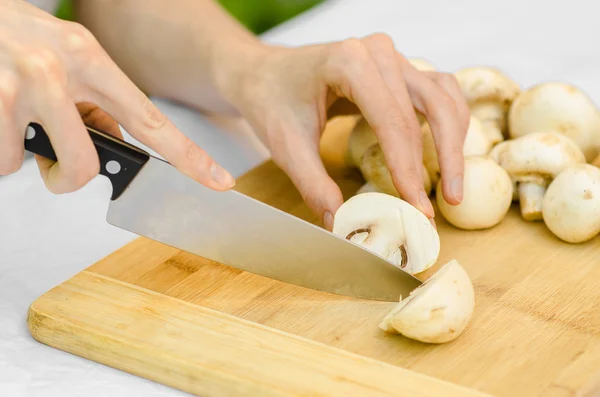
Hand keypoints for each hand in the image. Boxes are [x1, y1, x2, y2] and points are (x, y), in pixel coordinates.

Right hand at [0, 1, 234, 192]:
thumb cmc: (11, 36)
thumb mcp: (65, 56)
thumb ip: (93, 98)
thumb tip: (112, 141)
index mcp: (90, 58)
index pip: (150, 119)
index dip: (188, 156)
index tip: (217, 179)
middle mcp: (59, 70)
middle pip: (86, 164)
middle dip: (68, 177)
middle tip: (54, 167)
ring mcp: (21, 86)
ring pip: (37, 166)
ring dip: (23, 155)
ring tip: (12, 121)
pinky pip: (4, 161)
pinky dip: (0, 150)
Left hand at [216, 34, 469, 228]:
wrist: (265, 74)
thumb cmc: (272, 101)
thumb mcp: (287, 146)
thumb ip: (314, 185)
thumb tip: (342, 223)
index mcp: (348, 61)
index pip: (392, 120)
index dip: (408, 167)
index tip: (417, 207)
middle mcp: (377, 51)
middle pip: (429, 106)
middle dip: (443, 158)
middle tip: (447, 202)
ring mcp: (391, 57)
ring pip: (443, 97)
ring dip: (454, 142)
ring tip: (453, 187)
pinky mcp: (398, 69)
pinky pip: (438, 92)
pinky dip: (448, 124)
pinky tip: (446, 156)